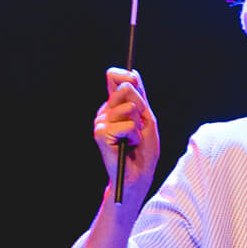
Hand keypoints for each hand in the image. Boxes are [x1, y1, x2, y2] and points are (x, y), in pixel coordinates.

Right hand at [93, 67, 160, 198]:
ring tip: (132, 139)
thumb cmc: (143, 149)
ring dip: (138, 126)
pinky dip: (134, 136)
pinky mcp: (100, 134)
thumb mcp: (146, 118)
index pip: (113, 77)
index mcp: (114, 105)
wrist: (138, 174)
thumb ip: (139, 96)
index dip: (126, 76)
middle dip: (140, 107)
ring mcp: (100, 122)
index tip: (135, 84)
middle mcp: (105, 111)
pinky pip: (127, 125)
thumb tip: (133, 73)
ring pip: (129, 108)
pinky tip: (127, 146)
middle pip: (126, 88)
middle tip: (138, 126)